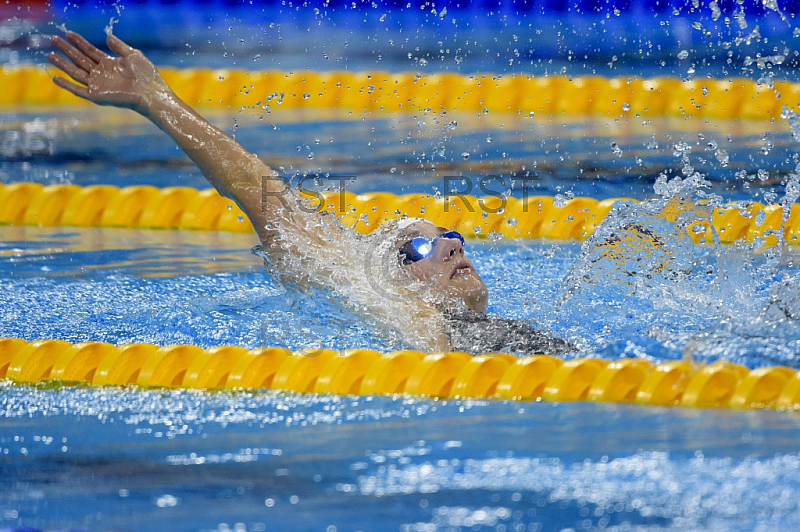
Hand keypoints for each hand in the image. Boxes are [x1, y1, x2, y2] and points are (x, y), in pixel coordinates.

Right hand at [48, 31, 169, 113]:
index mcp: (109, 64)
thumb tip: (107, 36)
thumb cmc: (146, 75)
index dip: (79, 42)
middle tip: (53, 40)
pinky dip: (66, 85)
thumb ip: (119, 46)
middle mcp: (101, 74)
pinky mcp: (97, 96)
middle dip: (66, 50)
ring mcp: (98, 85)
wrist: (150, 92)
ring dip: (62, 64)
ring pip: (75, 72)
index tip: (67, 33)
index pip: (89, 51)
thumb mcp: (133, 55)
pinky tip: (55, 77)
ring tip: (49, 55)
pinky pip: (78, 90)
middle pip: (79, 59)